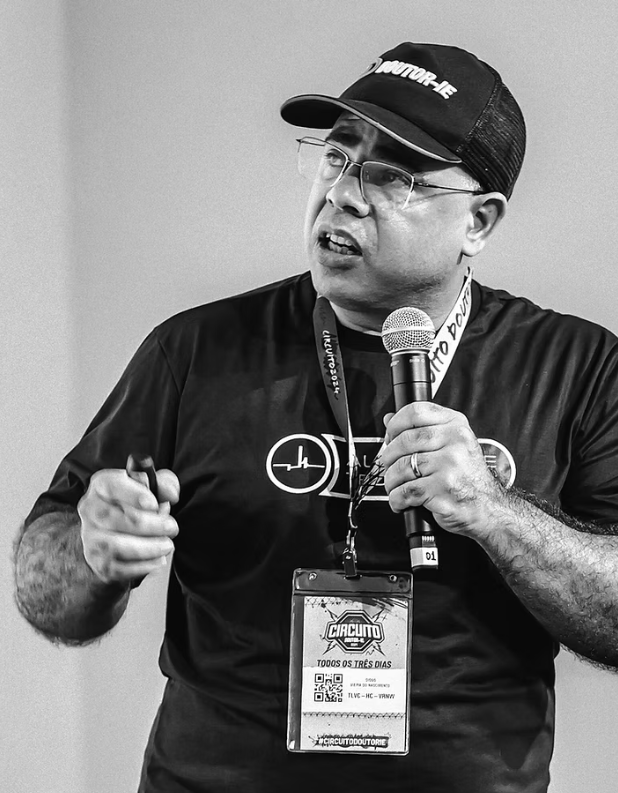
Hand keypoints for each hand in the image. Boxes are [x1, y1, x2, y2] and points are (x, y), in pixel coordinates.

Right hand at [78, 468, 179, 584]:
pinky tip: (158, 560)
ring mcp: (92, 538)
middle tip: (171, 527)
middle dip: (151, 525)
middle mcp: (91, 510)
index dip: (134, 494)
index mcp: (102, 486)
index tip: (154, 504)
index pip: (111, 485)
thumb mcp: (153, 488)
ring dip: (148, 547)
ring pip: (116, 546)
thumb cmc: (138, 506)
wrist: (119, 536)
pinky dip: (143, 566)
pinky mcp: (99, 562)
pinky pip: (119, 569)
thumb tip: (170, 493)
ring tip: (167, 545)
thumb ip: (164, 484)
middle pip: (117, 518)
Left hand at [381, 402, 502, 537]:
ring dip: (391, 480)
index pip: (416, 412)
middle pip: (404, 440)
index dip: (395, 424)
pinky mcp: (442, 489)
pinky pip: (406, 491)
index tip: (390, 436)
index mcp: (456, 426)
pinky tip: (401, 500)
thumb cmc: (468, 477)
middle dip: (388, 456)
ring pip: (402, 467)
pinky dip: (397, 498)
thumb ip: (422, 429)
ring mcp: (450, 465)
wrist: (489, 507)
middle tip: (389, 465)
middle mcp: (455, 442)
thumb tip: (389, 419)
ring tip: (395, 486)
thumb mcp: (453, 444)